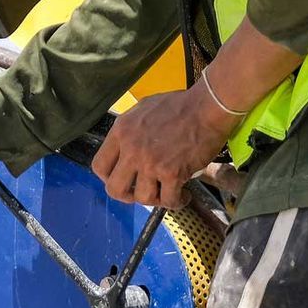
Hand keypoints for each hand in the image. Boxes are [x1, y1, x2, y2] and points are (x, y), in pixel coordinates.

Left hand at [92, 88, 234, 207]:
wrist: (208, 106)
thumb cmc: (180, 105)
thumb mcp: (144, 109)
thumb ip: (130, 131)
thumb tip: (125, 148)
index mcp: (121, 131)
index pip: (99, 166)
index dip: (108, 178)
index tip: (122, 179)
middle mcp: (132, 149)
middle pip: (114, 189)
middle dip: (127, 196)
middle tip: (140, 193)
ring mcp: (151, 163)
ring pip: (142, 198)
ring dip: (155, 199)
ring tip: (167, 192)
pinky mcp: (172, 173)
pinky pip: (169, 201)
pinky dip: (177, 202)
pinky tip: (184, 196)